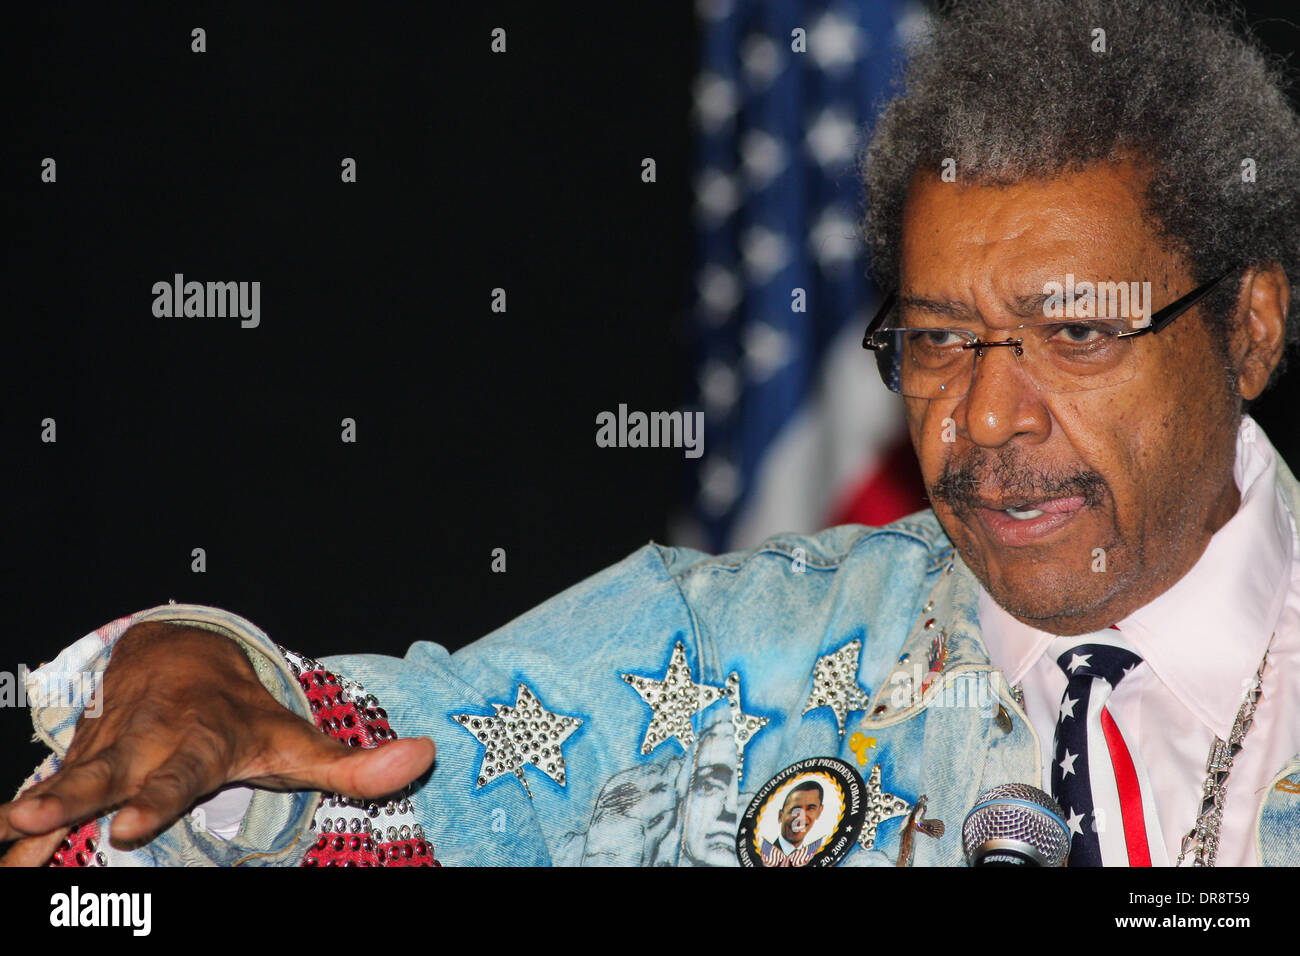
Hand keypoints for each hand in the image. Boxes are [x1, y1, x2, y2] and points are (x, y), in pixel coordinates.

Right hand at [0, 621, 435, 864]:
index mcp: (198, 744)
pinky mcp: (76, 757)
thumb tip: (423, 759)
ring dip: (31, 807)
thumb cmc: (242, 714)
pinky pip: (44, 789)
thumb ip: (355, 765)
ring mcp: (104, 749)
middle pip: (104, 773)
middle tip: (29, 818)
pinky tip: (3, 843)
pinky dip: (21, 818)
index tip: (127, 825)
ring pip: (62, 778)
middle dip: (68, 797)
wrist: (180, 656)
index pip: (179, 774)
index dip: (156, 799)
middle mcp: (144, 744)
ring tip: (4, 831)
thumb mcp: (297, 739)